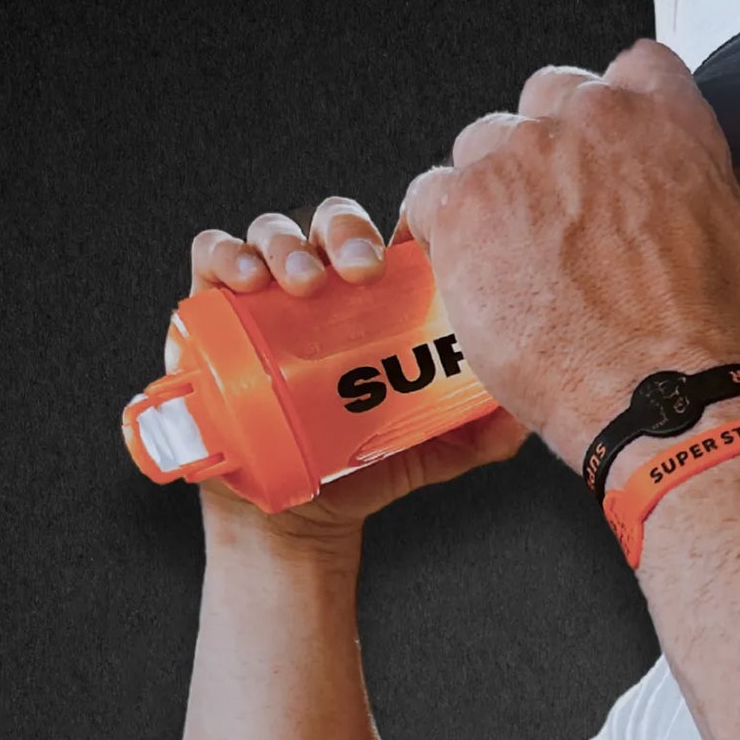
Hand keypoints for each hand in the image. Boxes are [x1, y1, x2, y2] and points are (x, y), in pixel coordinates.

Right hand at [184, 197, 530, 542]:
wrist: (302, 515)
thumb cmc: (368, 465)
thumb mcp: (438, 446)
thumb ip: (484, 429)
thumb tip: (528, 410)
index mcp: (378, 299)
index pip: (393, 237)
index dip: (407, 226)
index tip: (422, 251)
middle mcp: (325, 286)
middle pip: (334, 224)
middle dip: (348, 232)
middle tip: (363, 270)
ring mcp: (269, 294)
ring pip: (274, 233)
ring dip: (288, 245)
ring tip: (305, 284)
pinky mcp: (215, 311)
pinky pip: (211, 256)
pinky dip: (226, 254)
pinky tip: (247, 280)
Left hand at [399, 42, 739, 469]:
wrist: (665, 392)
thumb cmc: (703, 335)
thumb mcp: (732, 232)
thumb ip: (692, 181)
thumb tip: (675, 190)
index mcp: (662, 117)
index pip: (632, 68)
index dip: (617, 117)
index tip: (609, 154)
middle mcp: (589, 119)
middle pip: (548, 98)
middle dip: (551, 151)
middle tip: (561, 220)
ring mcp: (521, 157)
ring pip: (485, 144)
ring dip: (496, 190)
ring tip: (517, 258)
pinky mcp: (466, 207)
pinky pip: (432, 195)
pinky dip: (448, 231)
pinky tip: (477, 273)